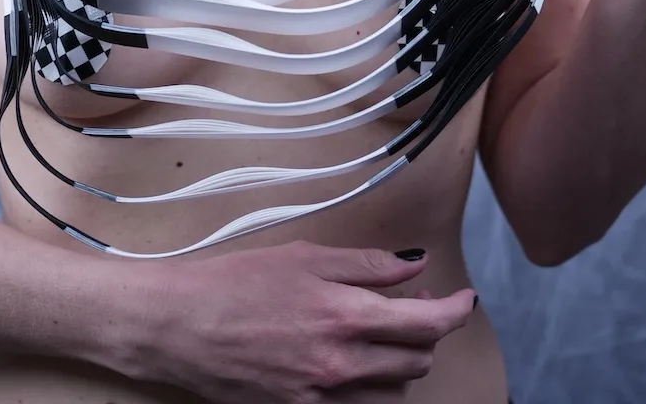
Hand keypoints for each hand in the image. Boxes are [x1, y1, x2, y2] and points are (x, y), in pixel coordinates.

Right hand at [140, 241, 475, 402]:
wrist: (181, 326)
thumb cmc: (236, 282)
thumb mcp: (305, 256)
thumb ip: (365, 264)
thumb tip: (413, 264)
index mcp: (345, 317)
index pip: (427, 325)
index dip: (455, 312)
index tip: (465, 299)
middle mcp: (341, 365)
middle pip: (416, 361)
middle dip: (426, 332)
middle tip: (414, 303)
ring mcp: (323, 398)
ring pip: (394, 390)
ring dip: (402, 360)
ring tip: (385, 330)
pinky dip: (371, 385)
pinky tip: (356, 360)